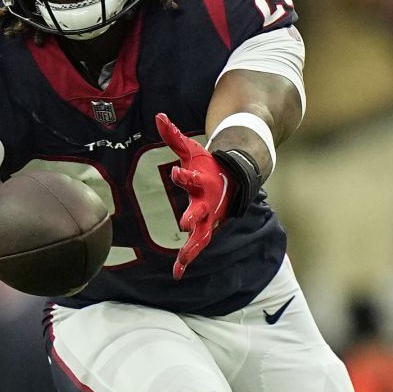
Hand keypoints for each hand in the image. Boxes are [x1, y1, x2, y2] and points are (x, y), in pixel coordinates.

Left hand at [155, 113, 234, 280]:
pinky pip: (196, 248)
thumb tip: (158, 116)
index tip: (177, 171)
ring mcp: (209, 218)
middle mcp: (207, 202)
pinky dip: (187, 260)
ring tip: (180, 264)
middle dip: (193, 218)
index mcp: (202, 181)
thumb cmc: (206, 163)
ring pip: (201, 237)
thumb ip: (173, 135)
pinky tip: (176, 275)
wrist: (234, 179)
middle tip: (185, 225)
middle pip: (201, 212)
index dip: (185, 175)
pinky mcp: (206, 230)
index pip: (193, 178)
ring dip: (191, 250)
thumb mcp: (190, 149)